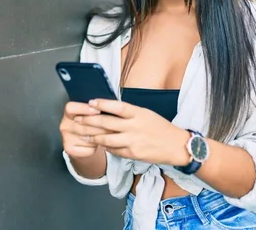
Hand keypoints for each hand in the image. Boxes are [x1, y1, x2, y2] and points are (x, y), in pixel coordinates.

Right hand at [59, 101, 113, 158]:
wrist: (83, 145)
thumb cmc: (89, 126)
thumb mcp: (90, 115)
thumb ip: (94, 111)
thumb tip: (106, 109)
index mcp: (68, 113)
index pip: (71, 108)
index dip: (84, 109)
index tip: (98, 110)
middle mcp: (64, 125)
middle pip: (83, 124)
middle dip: (100, 125)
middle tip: (113, 125)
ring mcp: (66, 138)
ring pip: (87, 137)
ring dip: (101, 136)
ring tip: (111, 134)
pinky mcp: (70, 149)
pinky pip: (87, 148)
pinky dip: (96, 146)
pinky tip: (100, 143)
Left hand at [77, 99, 191, 165]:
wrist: (176, 146)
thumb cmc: (161, 127)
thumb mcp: (146, 114)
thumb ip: (129, 113)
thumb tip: (109, 109)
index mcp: (139, 113)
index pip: (117, 107)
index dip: (102, 104)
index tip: (90, 102)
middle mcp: (134, 126)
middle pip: (107, 123)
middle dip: (89, 121)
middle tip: (78, 119)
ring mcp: (133, 141)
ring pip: (106, 139)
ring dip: (92, 136)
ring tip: (82, 134)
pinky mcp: (133, 154)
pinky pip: (114, 150)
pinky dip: (105, 146)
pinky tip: (97, 144)